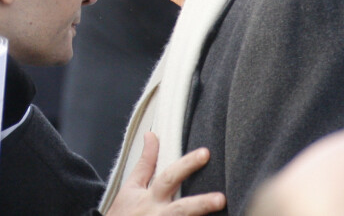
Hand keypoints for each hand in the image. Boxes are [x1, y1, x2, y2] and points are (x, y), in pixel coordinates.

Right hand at [106, 132, 225, 215]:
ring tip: (220, 208)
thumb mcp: (131, 186)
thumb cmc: (123, 213)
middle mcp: (158, 215)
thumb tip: (151, 134)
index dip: (187, 165)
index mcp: (150, 198)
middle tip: (220, 198)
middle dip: (200, 204)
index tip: (205, 153)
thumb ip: (146, 162)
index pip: (169, 177)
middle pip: (181, 209)